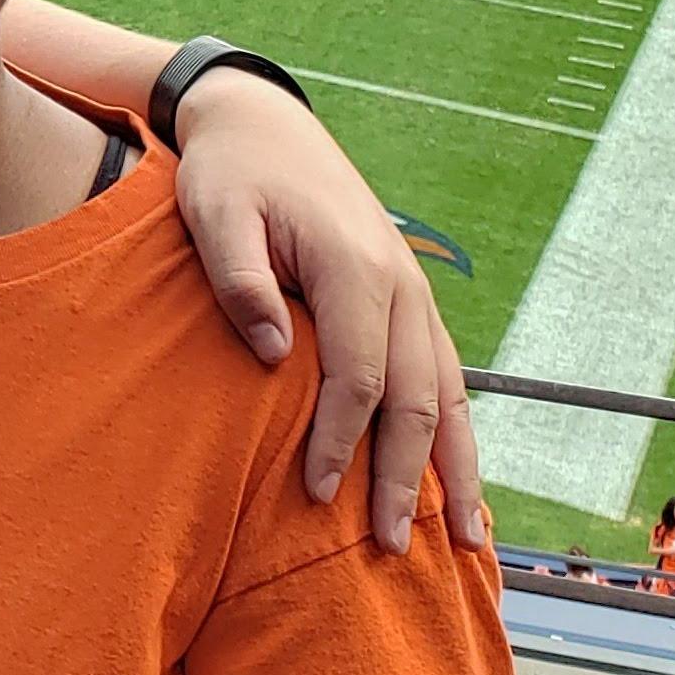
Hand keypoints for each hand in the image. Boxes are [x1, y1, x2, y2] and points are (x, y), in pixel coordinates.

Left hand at [170, 67, 481, 554]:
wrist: (264, 124)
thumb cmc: (230, 173)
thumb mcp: (214, 211)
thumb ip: (240, 279)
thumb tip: (274, 354)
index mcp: (355, 268)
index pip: (358, 378)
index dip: (341, 441)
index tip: (317, 495)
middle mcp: (401, 286)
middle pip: (416, 400)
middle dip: (407, 479)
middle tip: (392, 550)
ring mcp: (415, 295)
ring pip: (449, 396)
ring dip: (454, 469)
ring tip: (460, 541)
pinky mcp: (411, 303)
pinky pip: (447, 379)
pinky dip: (457, 435)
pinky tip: (459, 483)